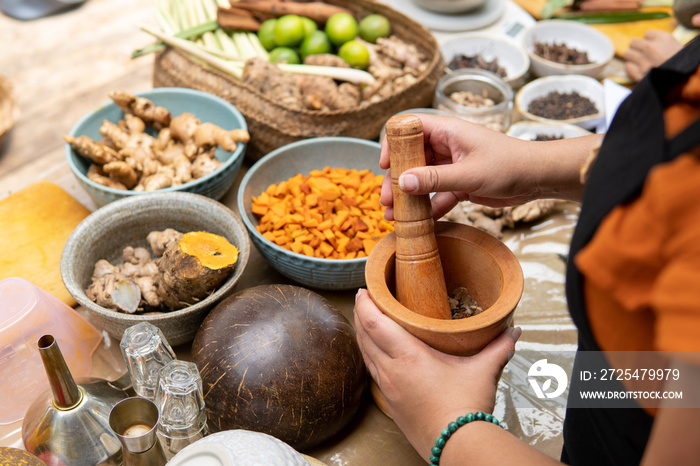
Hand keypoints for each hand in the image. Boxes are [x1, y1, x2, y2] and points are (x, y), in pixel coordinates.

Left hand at [353, 288, 520, 458]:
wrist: (456, 445)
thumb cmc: (466, 408)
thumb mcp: (483, 371)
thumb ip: (499, 347)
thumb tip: (513, 330)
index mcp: (408, 356)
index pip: (375, 323)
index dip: (365, 304)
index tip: (364, 290)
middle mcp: (390, 371)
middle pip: (364, 336)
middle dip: (361, 315)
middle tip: (364, 300)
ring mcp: (386, 389)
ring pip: (365, 355)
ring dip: (362, 335)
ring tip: (367, 322)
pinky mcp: (388, 404)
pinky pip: (371, 373)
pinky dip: (369, 357)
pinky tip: (376, 355)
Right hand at [378, 114, 597, 220]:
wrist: (537, 179)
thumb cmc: (509, 165)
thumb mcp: (468, 174)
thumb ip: (434, 179)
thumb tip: (402, 183)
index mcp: (447, 131)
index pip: (409, 127)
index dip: (393, 143)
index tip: (385, 165)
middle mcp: (446, 145)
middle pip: (410, 158)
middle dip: (396, 180)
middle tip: (386, 200)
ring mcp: (452, 165)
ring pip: (421, 179)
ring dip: (408, 198)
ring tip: (394, 216)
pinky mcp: (459, 183)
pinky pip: (437, 195)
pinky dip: (428, 208)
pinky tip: (418, 224)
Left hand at [624, 30, 682, 81]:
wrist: (684, 82)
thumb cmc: (681, 65)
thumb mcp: (677, 47)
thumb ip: (662, 43)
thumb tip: (647, 42)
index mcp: (664, 39)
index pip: (647, 34)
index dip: (649, 41)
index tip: (652, 47)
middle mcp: (652, 47)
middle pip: (634, 42)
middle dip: (637, 48)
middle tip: (642, 55)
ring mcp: (644, 61)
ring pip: (628, 54)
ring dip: (632, 58)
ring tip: (640, 63)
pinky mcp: (639, 74)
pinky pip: (627, 67)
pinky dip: (631, 69)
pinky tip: (638, 71)